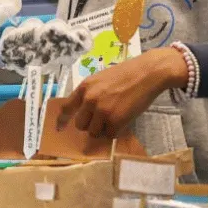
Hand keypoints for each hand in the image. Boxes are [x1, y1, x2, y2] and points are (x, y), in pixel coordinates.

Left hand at [56, 48, 188, 138]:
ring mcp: (102, 111)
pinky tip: (124, 120)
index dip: (62, 120)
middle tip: (103, 119)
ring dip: (103, 129)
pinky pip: (110, 135)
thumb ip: (91, 93)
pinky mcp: (115, 120)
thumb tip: (86, 112)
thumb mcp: (102, 78)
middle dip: (90, 125)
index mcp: (84, 87)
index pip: (66, 108)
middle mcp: (90, 99)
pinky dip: (116, 131)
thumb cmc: (128, 73)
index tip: (59, 129)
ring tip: (116, 118)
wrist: (148, 73)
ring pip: (94, 132)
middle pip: (80, 125)